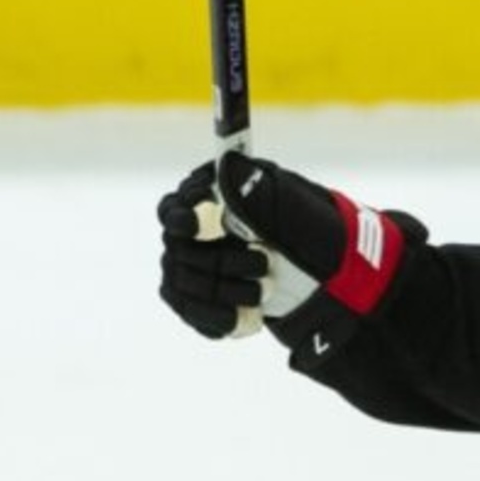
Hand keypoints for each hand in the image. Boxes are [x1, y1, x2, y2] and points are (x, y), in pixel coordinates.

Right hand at [154, 152, 342, 337]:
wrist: (307, 267)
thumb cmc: (292, 224)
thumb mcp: (284, 201)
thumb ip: (253, 186)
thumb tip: (228, 164)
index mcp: (199, 201)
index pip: (172, 209)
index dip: (182, 218)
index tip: (195, 225)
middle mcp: (182, 235)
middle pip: (180, 250)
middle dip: (223, 260)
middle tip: (264, 262)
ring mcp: (182, 267)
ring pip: (187, 284)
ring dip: (228, 290)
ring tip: (264, 290)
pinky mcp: (189, 300)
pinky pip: (193, 312)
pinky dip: (219, 316)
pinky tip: (244, 315)